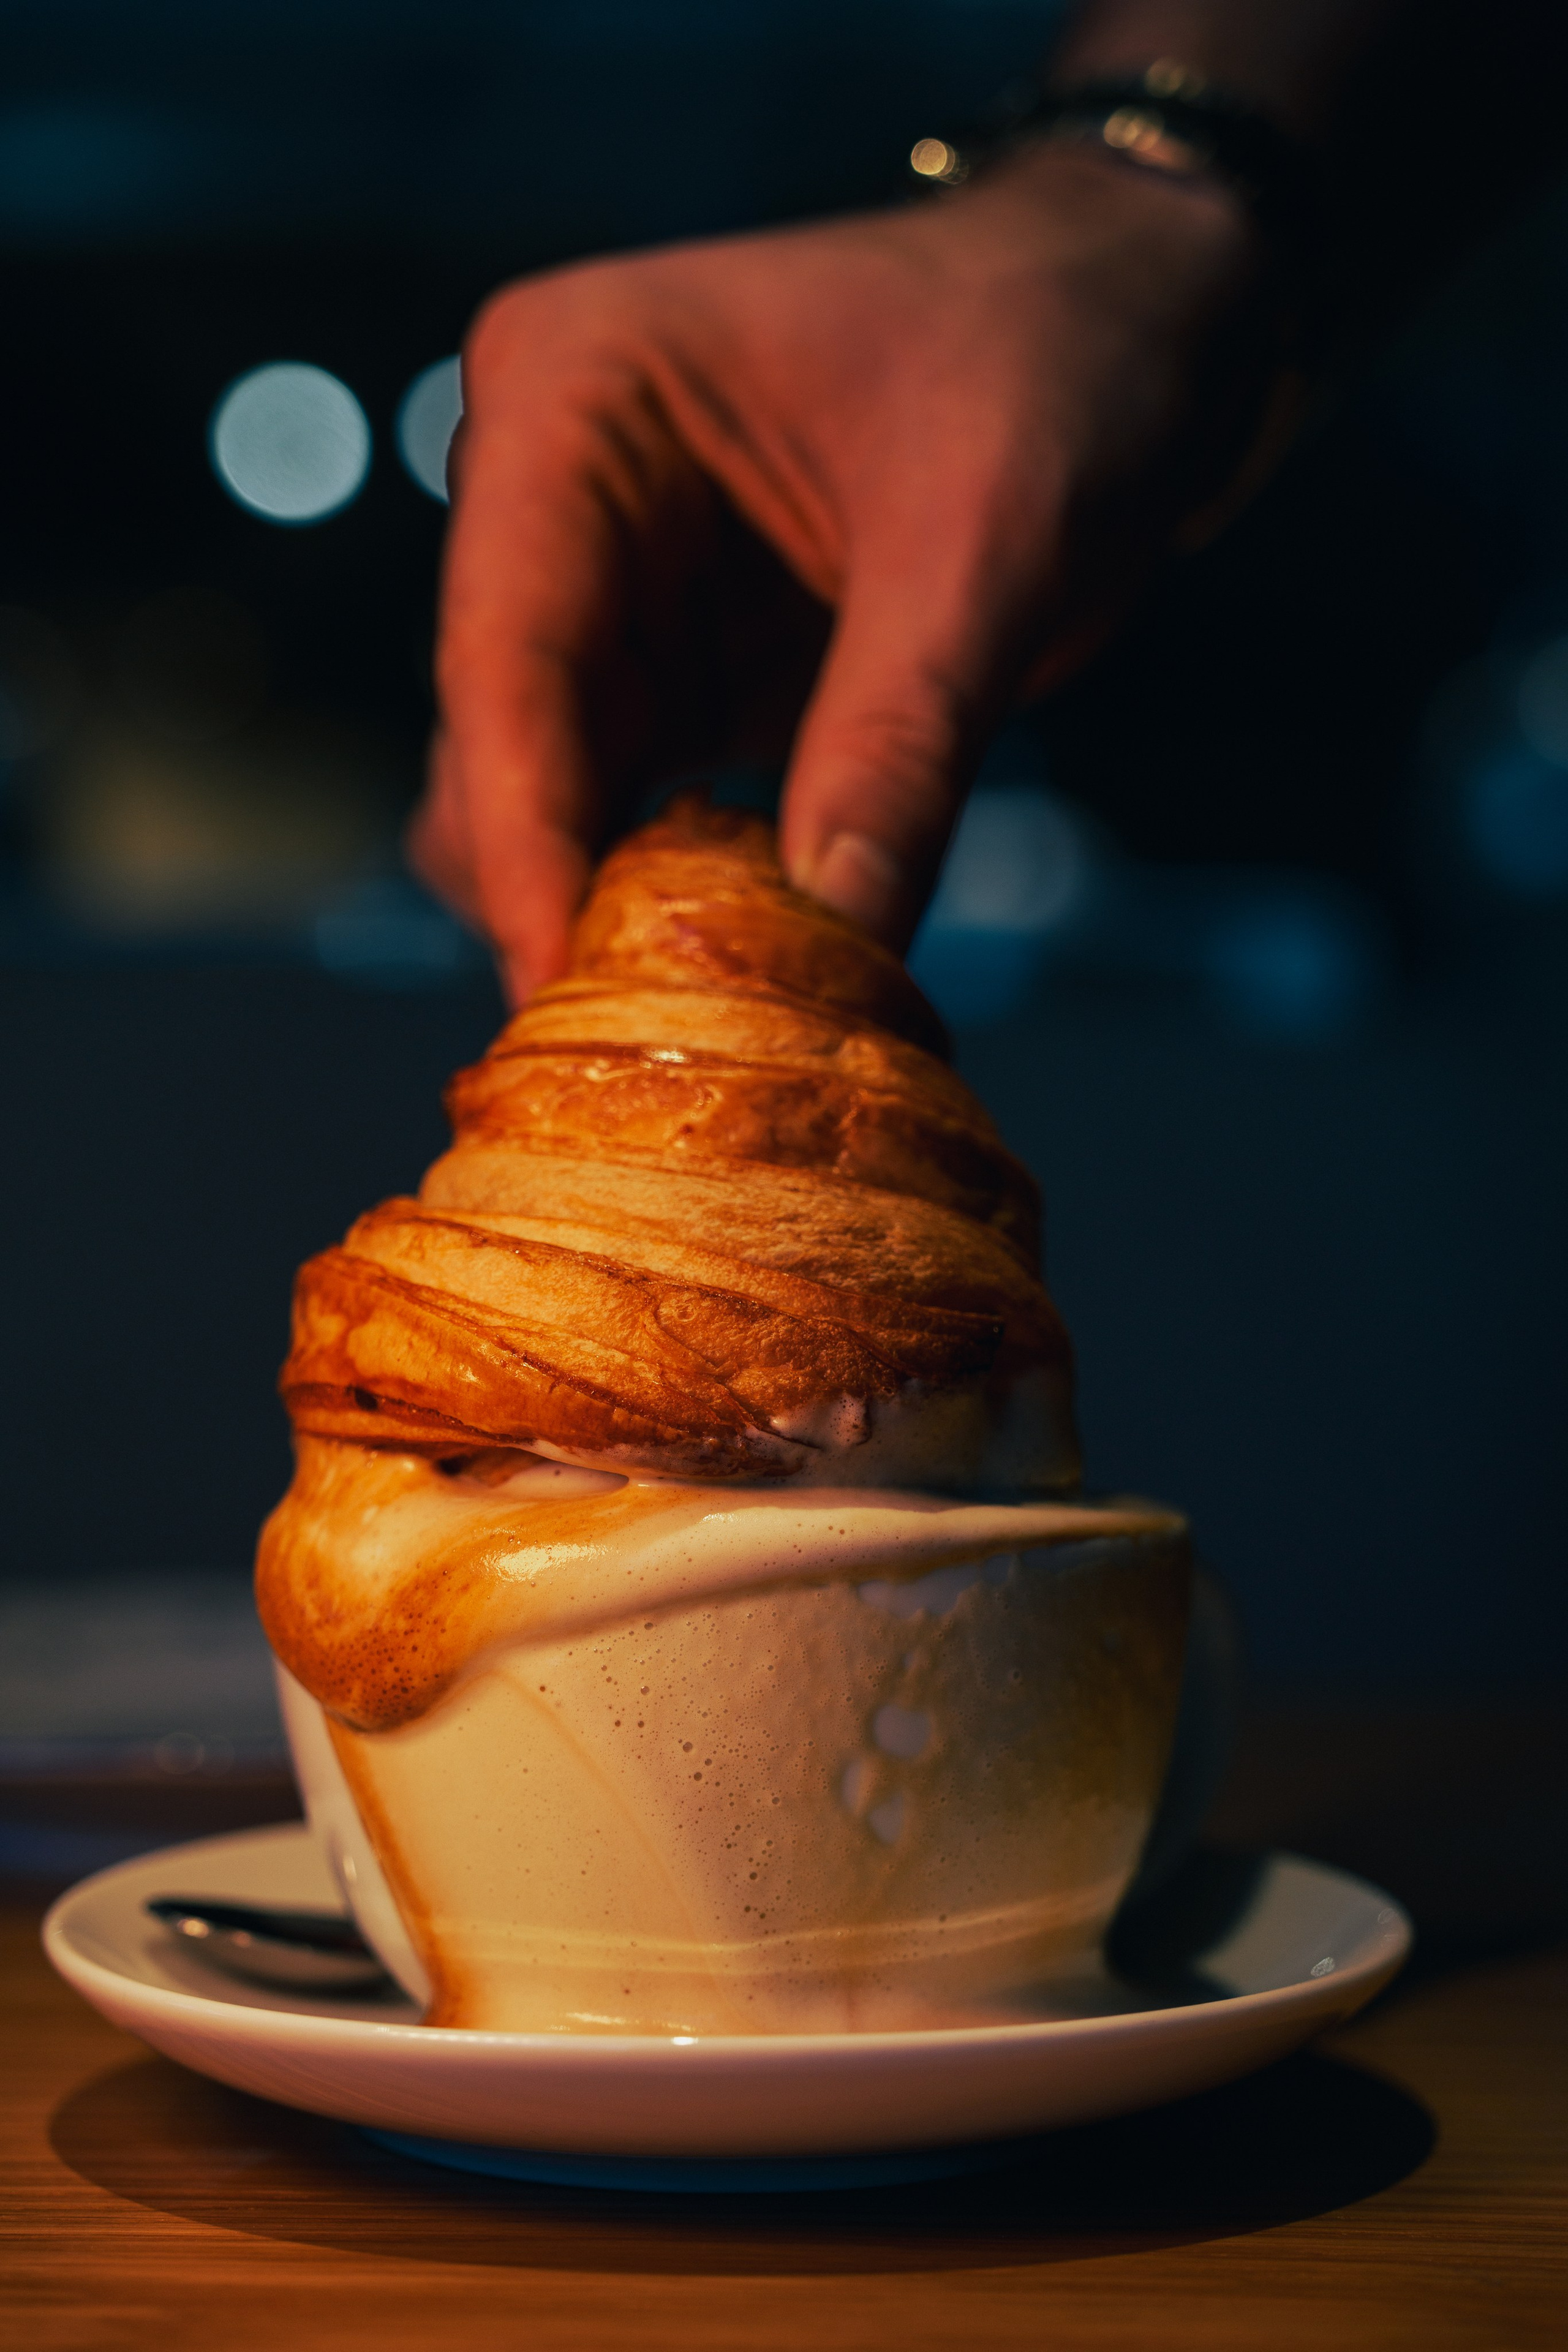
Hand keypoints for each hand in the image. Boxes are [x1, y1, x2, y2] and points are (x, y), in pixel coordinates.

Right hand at [412, 143, 1268, 1001]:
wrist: (1134, 320)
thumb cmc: (1059, 361)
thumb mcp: (989, 545)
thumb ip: (898, 744)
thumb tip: (834, 952)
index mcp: (572, 397)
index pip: (506, 654)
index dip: (524, 841)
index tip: (551, 995)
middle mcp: (551, 493)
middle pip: (505, 744)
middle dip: (564, 893)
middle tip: (644, 1052)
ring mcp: (606, 589)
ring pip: (553, 799)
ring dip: (617, 909)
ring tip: (706, 1028)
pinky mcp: (675, 668)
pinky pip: (638, 813)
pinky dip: (678, 896)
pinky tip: (746, 966)